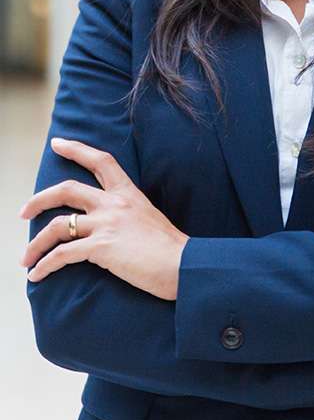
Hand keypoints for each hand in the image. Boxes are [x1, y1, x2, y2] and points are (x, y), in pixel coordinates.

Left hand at [18, 138, 189, 300]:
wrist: (183, 265)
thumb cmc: (171, 248)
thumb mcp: (149, 218)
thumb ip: (128, 216)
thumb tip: (112, 227)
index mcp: (128, 194)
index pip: (101, 161)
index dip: (76, 149)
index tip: (57, 143)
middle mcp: (114, 203)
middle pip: (66, 190)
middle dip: (39, 199)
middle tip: (24, 211)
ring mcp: (106, 223)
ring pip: (56, 226)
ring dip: (35, 244)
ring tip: (26, 259)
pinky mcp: (101, 247)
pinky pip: (62, 254)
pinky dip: (45, 266)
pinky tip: (37, 276)